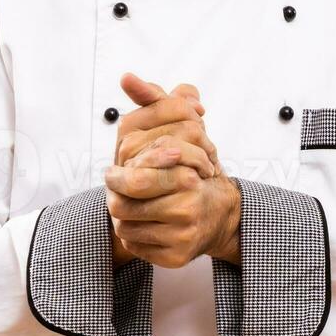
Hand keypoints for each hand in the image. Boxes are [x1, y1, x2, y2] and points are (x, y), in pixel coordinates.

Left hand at [105, 72, 239, 267]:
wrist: (220, 215)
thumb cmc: (191, 167)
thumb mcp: (177, 125)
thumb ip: (153, 99)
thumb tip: (126, 77)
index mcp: (187, 173)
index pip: (134, 178)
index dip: (119, 176)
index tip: (117, 172)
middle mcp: (188, 205)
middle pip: (123, 205)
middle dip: (115, 196)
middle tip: (116, 188)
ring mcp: (183, 234)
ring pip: (125, 227)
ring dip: (122, 216)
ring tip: (130, 205)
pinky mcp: (176, 258)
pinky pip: (136, 247)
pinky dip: (133, 236)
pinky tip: (143, 224)